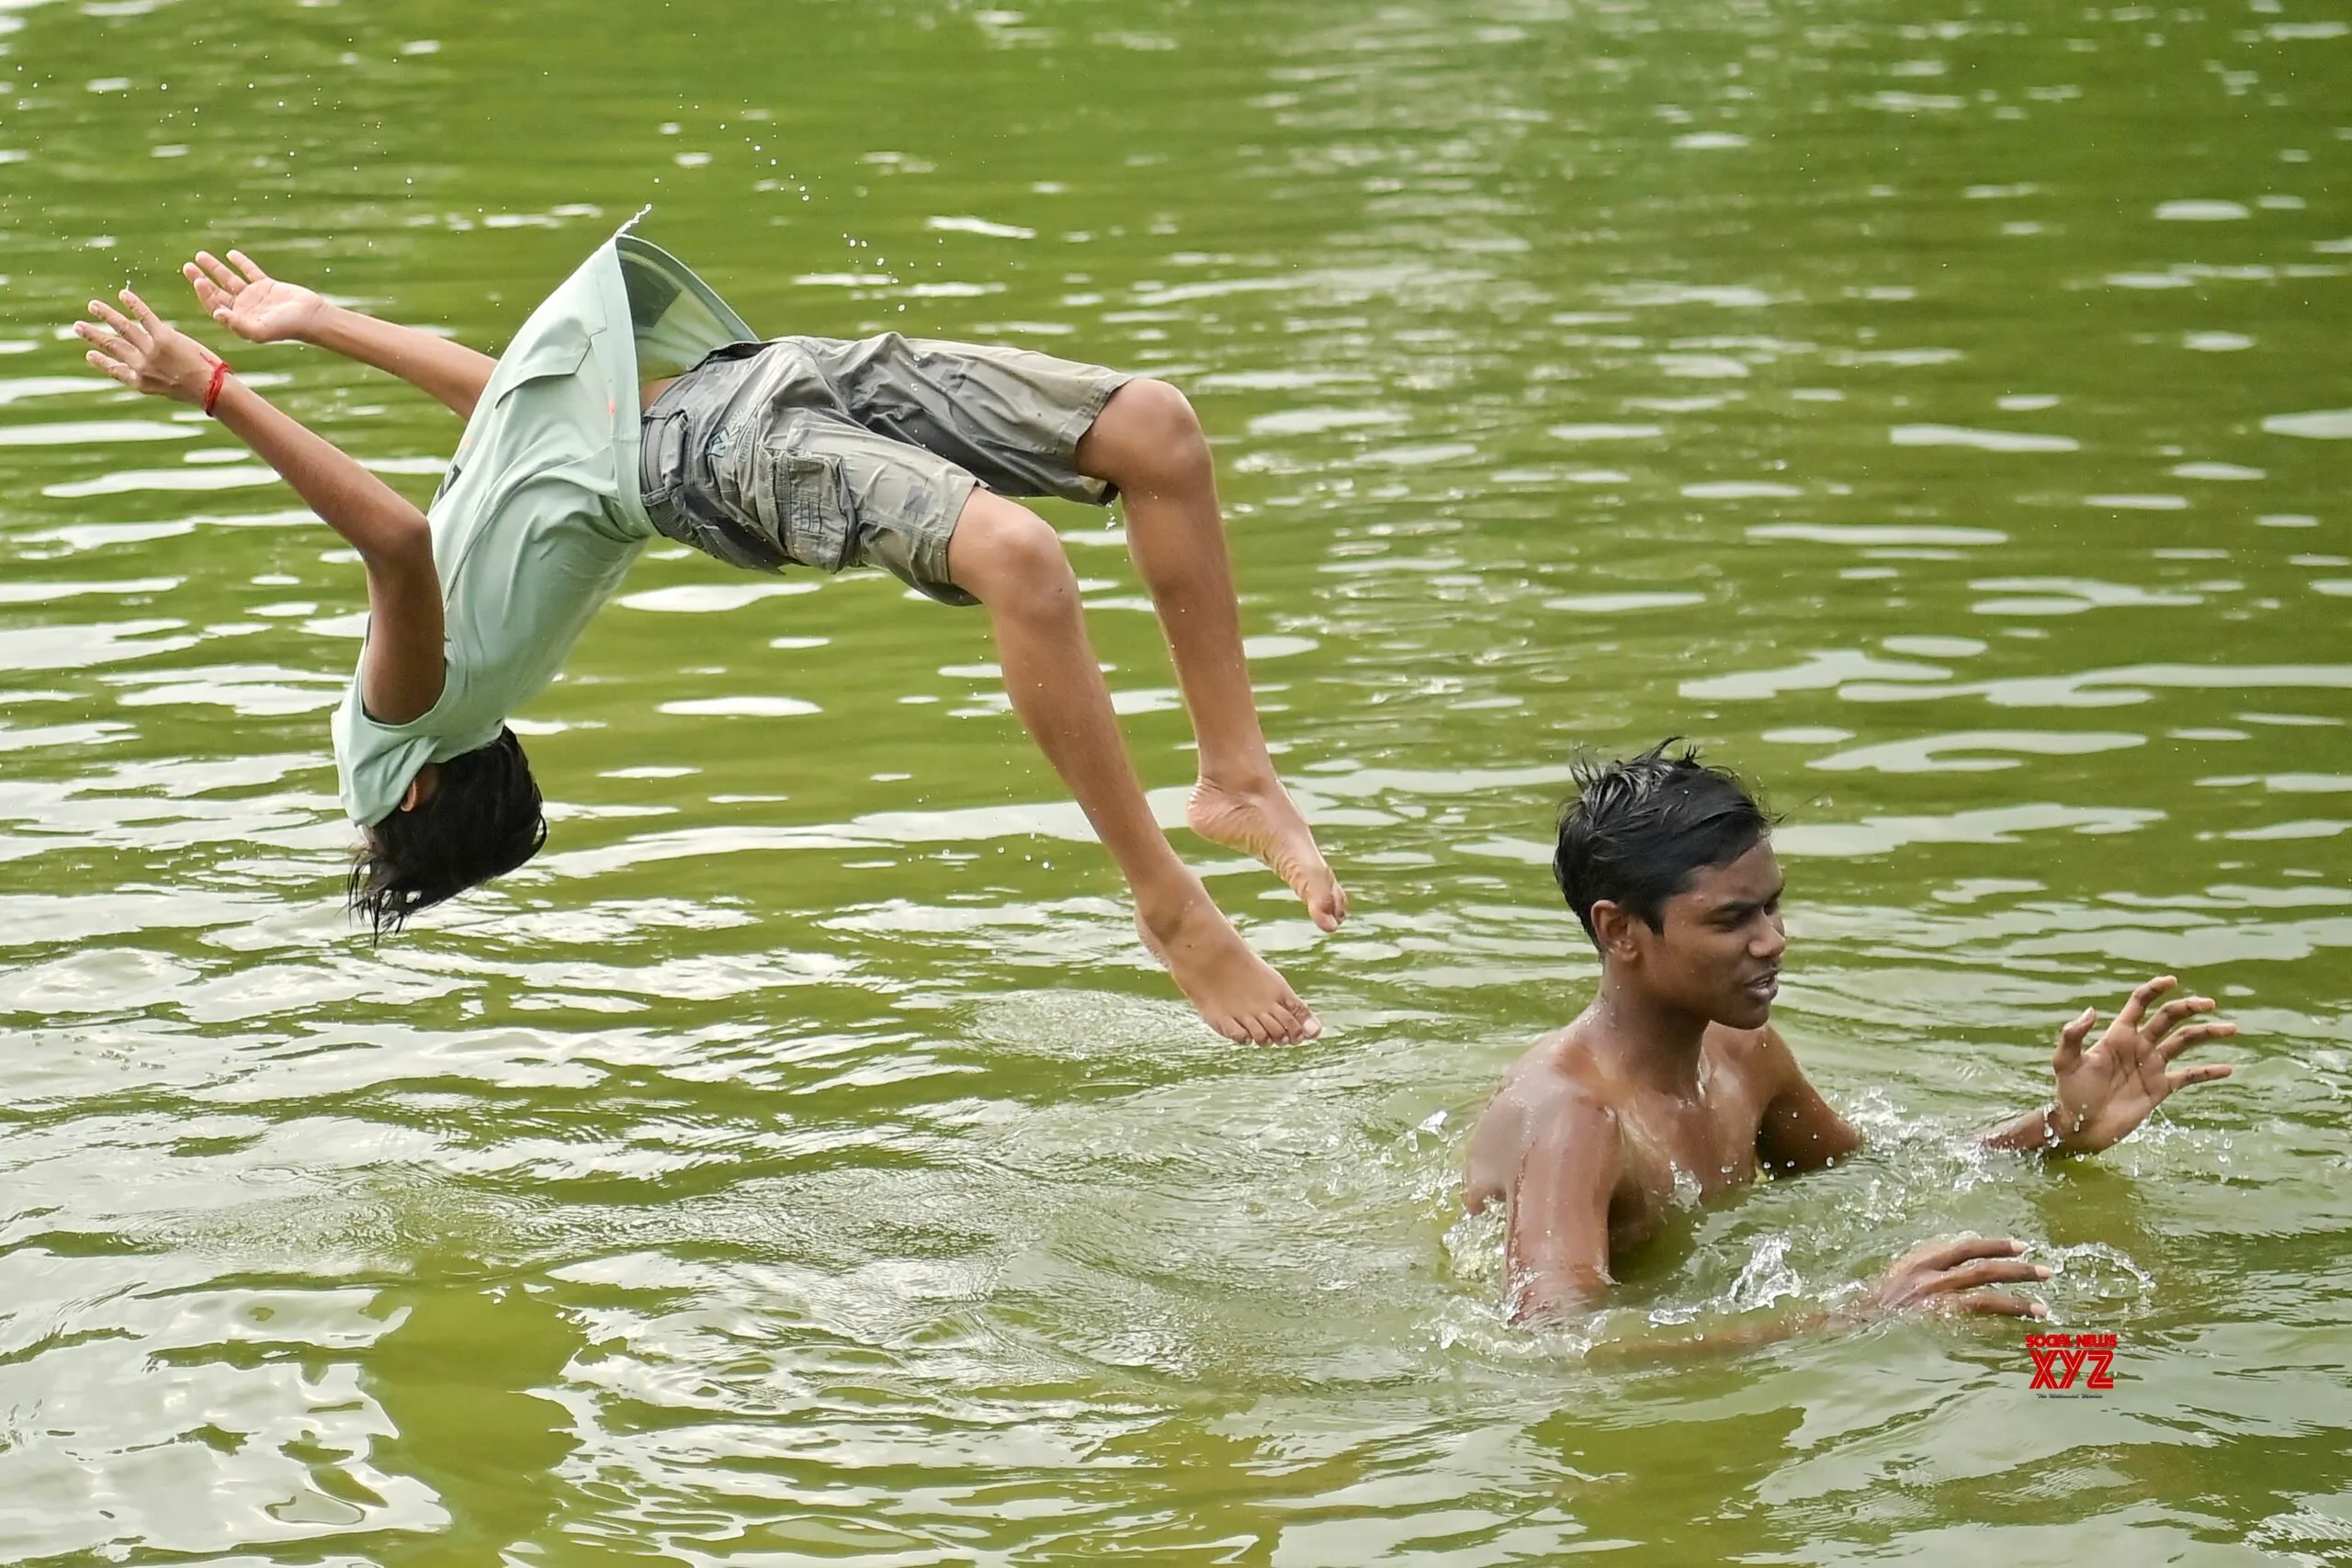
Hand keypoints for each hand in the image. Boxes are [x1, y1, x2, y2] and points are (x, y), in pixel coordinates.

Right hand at [75, 288, 220, 403]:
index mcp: (141, 382)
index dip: (101, 362)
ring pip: (123, 328)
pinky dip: (134, 304)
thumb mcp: (171, 391)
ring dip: (106, 315)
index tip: (88, 355)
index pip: (115, 370)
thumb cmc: (200, 393)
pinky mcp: (164, 337)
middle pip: (112, 346)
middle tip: (77, 326)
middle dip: (93, 336)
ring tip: (93, 306)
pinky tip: (123, 294)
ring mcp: (151, 350)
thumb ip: (158, 380)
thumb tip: (157, 374)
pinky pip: (145, 316)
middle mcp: (141, 366)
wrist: (212, 390)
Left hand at [183, 249, 323, 343]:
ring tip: (200, 255)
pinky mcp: (267, 286)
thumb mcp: (260, 330)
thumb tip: (217, 313)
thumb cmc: (286, 328)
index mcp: (239, 320)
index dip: (204, 293)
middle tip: (187, 266)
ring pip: (229, 280)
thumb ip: (238, 324)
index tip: (198, 280)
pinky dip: (241, 263)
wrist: (312, 318)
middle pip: (216, 291)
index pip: (215, 306)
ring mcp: (255, 296)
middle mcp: (244, 309)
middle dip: (201, 278)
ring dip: (215, 268)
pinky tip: (231, 254)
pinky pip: (250, 272)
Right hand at [1856, 1235, 2049, 1319]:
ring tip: (2042, 1308)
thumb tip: (1963, 1253)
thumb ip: (1931, 1262)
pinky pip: (1974, 1320)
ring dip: (2016, 1301)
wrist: (1861, 1321)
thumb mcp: (1903, 1270)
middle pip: (1982, 1269)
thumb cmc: (1882, 1298)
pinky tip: (2017, 1327)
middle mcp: (1930, 1277)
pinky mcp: (1937, 1322)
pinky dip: (1997, 1321)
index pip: (1966, 1247)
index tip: (2022, 1246)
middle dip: (2017, 1270)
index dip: (1995, 1245)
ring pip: (1984, 1296)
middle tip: (2046, 1272)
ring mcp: (1934, 1301)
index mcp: (1922, 1260)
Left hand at [2050, 976, 2235, 1153]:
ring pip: (2185, 1042)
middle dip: (2189, 1008)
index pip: (2139, 1004)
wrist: (2080, 1127)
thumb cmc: (2069, 1092)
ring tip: (2231, 1028)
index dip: (2154, 989)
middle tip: (2211, 1003)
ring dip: (2207, 1034)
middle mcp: (2138, 1045)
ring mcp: (2151, 1066)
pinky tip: (2228, 1069)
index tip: (2172, 980)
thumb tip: (2092, 1010)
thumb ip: (2074, 1035)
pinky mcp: (2160, 1088)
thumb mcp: (2065, 1061)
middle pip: (2168, 1018)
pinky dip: (2209, 1072)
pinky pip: (2190, 1076)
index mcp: (2117, 1035)